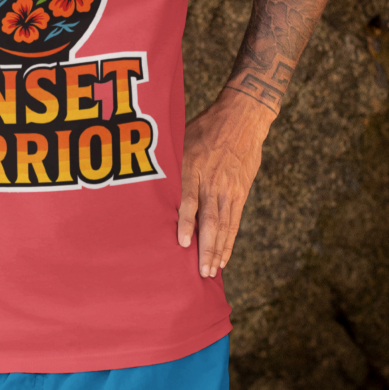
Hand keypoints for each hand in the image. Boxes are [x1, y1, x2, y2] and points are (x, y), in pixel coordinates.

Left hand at [177, 88, 271, 278]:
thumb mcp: (181, 141)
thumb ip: (169, 166)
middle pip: (209, 219)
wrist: (242, 117)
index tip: (183, 243)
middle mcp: (212, 181)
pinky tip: (224, 258)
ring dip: (218, 250)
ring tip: (212, 272)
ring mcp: (229, 189)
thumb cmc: (203, 128)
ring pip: (223, 225)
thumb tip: (146, 188)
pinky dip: (229, 241)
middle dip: (205, 247)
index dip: (187, 222)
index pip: (190, 199)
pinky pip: (235, 221)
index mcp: (193, 167)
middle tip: (201, 272)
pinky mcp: (240, 192)